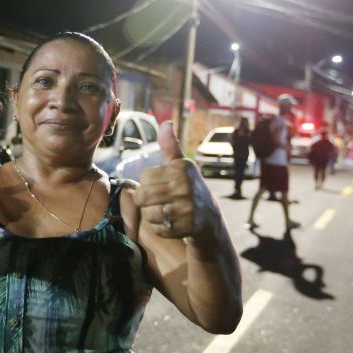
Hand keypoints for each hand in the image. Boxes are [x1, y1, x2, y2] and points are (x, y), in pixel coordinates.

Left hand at [133, 121, 219, 238]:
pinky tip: (168, 222)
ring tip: (161, 211)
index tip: (157, 185)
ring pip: (149, 213)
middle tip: (152, 201)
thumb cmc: (188, 187)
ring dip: (150, 215)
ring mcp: (187, 208)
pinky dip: (158, 228)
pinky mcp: (186, 227)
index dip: (147, 182)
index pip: (145, 176)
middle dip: (143, 200)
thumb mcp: (181, 165)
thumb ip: (170, 146)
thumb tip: (166, 123)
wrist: (209, 216)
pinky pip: (158, 229)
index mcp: (182, 169)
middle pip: (143, 195)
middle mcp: (186, 187)